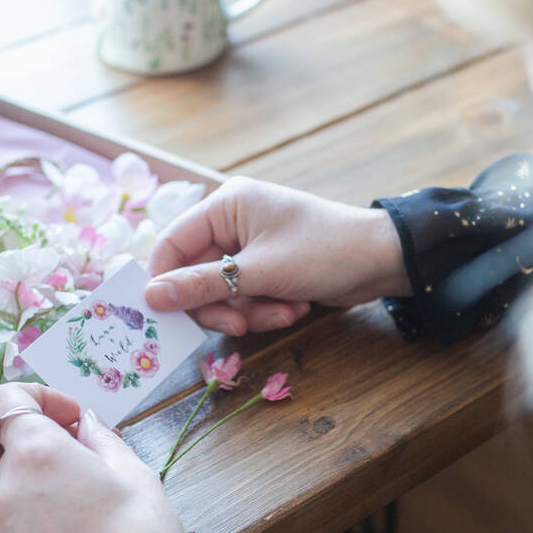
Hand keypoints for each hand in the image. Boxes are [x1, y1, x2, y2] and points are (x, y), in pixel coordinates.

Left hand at [0, 382, 221, 532]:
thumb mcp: (135, 474)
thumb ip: (100, 438)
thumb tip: (82, 424)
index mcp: (35, 452)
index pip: (6, 399)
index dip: (39, 397)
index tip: (72, 418)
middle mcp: (2, 487)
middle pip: (20, 450)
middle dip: (55, 452)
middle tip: (102, 475)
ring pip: (19, 491)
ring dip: (49, 491)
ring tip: (97, 520)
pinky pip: (16, 527)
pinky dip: (40, 525)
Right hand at [145, 177, 411, 334]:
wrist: (384, 261)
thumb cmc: (323, 252)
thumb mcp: (259, 272)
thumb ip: (201, 285)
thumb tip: (149, 297)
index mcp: (225, 205)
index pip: (171, 244)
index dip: (165, 281)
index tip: (165, 316)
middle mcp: (233, 221)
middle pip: (195, 274)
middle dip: (220, 304)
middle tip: (238, 326)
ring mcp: (251, 245)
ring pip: (223, 291)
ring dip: (250, 311)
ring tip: (284, 312)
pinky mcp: (268, 267)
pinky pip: (247, 295)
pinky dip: (266, 308)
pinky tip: (295, 307)